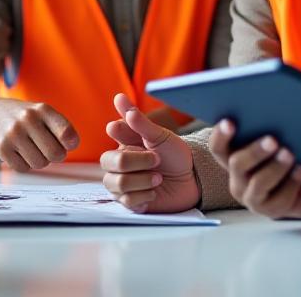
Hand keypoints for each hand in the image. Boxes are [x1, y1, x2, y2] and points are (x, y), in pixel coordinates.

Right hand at [0, 97, 78, 171]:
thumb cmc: (27, 118)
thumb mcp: (45, 115)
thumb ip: (61, 129)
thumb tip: (71, 144)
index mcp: (43, 110)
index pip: (66, 132)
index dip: (71, 143)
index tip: (69, 144)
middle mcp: (28, 119)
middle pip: (55, 154)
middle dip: (55, 156)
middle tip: (49, 149)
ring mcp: (13, 133)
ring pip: (39, 164)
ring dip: (39, 160)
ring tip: (32, 148)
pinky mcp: (2, 147)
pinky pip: (23, 168)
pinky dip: (24, 164)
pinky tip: (20, 152)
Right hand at [100, 93, 199, 212]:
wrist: (192, 180)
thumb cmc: (175, 155)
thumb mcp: (160, 136)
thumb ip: (139, 121)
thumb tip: (119, 97)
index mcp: (124, 142)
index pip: (112, 131)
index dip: (127, 134)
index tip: (146, 140)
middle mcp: (117, 164)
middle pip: (109, 161)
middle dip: (138, 161)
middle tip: (157, 161)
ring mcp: (121, 184)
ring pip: (117, 184)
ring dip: (143, 180)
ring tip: (159, 178)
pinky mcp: (129, 202)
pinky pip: (126, 201)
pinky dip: (145, 196)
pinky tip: (154, 192)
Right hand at [209, 119, 300, 219]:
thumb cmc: (291, 158)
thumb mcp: (277, 143)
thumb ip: (268, 130)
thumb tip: (274, 109)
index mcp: (233, 159)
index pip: (218, 148)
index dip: (221, 135)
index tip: (230, 122)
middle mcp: (238, 179)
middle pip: (237, 164)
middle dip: (254, 151)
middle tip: (272, 140)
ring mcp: (252, 198)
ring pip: (258, 183)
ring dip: (275, 167)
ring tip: (289, 153)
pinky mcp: (271, 211)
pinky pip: (279, 198)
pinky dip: (291, 182)